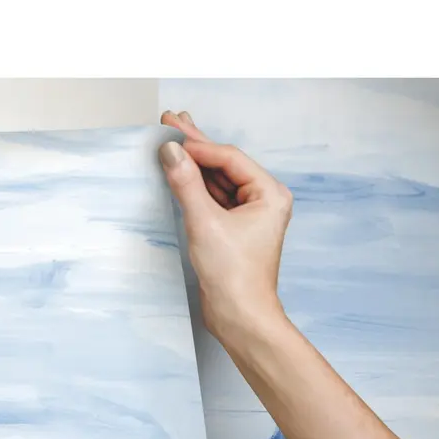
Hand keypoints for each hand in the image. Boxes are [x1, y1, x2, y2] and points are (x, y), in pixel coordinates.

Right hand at [158, 110, 293, 345]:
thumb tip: (169, 151)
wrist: (240, 317)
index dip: (197, 144)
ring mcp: (248, 216)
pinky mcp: (232, 231)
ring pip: (217, 181)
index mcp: (269, 194)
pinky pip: (212, 200)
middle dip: (196, 146)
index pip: (228, 158)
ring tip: (170, 141)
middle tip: (170, 121)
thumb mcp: (205, 223)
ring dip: (193, 164)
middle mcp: (263, 201)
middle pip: (224, 165)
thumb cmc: (234, 276)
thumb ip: (186, 184)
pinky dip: (194, 187)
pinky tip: (179, 173)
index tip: (169, 132)